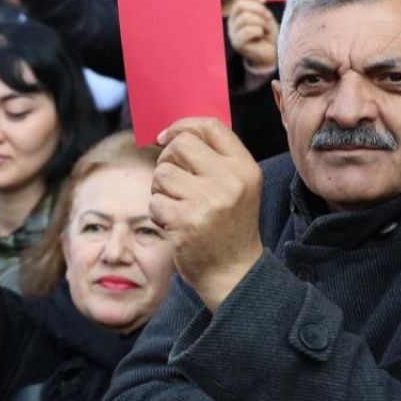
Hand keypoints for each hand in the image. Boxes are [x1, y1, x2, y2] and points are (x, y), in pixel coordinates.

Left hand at [150, 118, 264, 311]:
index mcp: (245, 168)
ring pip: (162, 173)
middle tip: (171, 181)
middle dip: (167, 160)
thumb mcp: (237, 187)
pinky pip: (155, 201)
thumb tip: (171, 133)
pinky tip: (175, 224)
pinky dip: (158, 213)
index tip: (165, 137)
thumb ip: (214, 159)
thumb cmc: (229, 226)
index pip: (210, 126)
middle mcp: (230, 181)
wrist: (234, 274)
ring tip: (177, 206)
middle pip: (180, 145)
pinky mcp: (186, 222)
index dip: (182, 126)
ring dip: (161, 190)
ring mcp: (208, 202)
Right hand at [227, 0, 279, 71]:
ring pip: (245, 17)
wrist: (272, 53)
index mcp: (238, 10)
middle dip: (259, 9)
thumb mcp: (265, 15)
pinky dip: (259, 31)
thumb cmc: (269, 33)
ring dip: (261, 21)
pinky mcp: (237, 43)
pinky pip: (248, 30)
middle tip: (268, 17)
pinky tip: (262, 35)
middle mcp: (232, 20)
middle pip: (240, 4)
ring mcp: (233, 32)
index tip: (265, 0)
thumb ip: (259, 5)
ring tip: (265, 28)